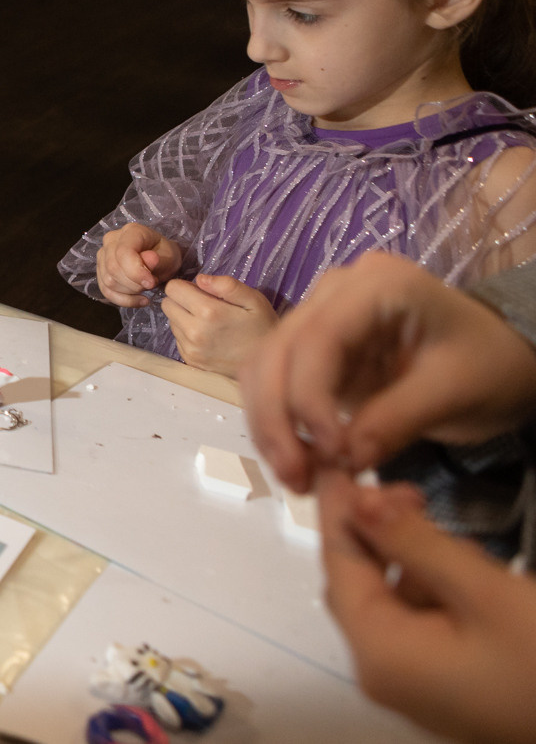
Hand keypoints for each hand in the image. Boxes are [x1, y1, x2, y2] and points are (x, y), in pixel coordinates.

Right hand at [94, 222, 181, 306]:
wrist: (160, 260)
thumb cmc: (166, 256)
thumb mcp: (170, 258)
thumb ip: (160, 260)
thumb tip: (149, 260)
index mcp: (131, 232)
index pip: (123, 252)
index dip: (135, 272)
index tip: (151, 283)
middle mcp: (111, 240)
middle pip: (113, 268)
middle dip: (134, 284)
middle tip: (152, 284)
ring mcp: (102, 255)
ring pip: (109, 281)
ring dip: (130, 292)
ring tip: (146, 288)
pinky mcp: (100, 271)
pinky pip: (106, 291)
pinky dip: (124, 300)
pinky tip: (140, 300)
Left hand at [163, 272, 275, 375]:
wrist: (269, 364)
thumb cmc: (262, 327)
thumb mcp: (253, 299)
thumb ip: (226, 285)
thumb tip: (200, 279)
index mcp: (208, 312)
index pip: (173, 288)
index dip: (186, 286)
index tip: (201, 291)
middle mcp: (194, 332)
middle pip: (167, 304)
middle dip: (182, 300)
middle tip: (204, 305)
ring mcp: (191, 349)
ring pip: (171, 322)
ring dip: (184, 318)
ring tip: (209, 322)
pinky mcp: (190, 360)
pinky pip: (177, 339)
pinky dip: (187, 334)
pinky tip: (208, 336)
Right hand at [240, 251, 535, 493]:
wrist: (501, 358)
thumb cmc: (489, 366)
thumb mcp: (454, 393)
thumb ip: (394, 421)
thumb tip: (339, 462)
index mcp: (376, 284)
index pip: (316, 339)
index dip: (310, 399)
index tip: (331, 456)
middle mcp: (333, 292)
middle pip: (277, 351)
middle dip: (277, 419)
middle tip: (295, 479)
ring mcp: (318, 316)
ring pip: (263, 367)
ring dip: (268, 424)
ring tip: (293, 476)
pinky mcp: (313, 348)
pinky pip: (276, 382)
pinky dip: (277, 421)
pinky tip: (295, 458)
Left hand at [319, 473, 535, 743]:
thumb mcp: (485, 593)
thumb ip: (416, 543)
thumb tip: (359, 500)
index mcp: (378, 650)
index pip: (338, 564)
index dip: (337, 510)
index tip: (336, 462)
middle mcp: (382, 672)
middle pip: (361, 583)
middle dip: (382, 534)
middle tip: (414, 493)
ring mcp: (413, 684)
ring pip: (395, 600)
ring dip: (416, 562)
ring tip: (461, 543)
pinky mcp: (444, 686)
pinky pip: (422, 625)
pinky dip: (437, 592)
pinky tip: (472, 572)